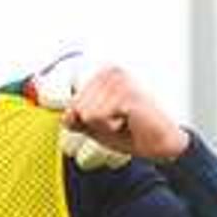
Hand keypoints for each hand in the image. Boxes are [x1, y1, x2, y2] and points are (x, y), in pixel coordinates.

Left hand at [23, 54, 182, 166]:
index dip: (74, 113)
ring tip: (123, 123)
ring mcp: (118, 79)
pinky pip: (97, 117)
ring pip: (85, 113)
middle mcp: (108, 71)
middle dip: (91, 123)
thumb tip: (54, 107)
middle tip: (116, 123)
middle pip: (75, 107)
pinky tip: (129, 123)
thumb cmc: (131, 132)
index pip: (66, 94)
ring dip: (102, 127)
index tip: (101, 117)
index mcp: (100, 74)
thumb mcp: (93, 125)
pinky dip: (111, 128)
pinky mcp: (126, 92)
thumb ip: (74, 116)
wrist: (162, 145)